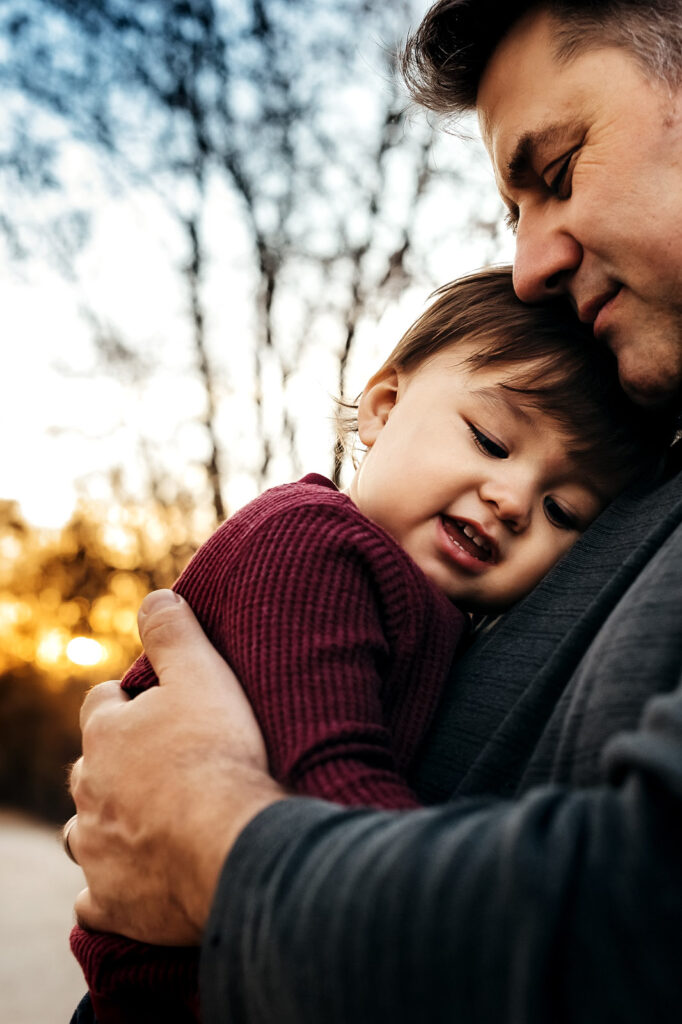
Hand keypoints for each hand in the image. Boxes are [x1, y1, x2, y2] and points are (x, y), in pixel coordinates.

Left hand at [68, 589, 283, 944]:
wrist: (230, 843)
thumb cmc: (218, 753)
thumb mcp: (202, 674)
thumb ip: (174, 632)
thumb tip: (154, 596)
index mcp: (107, 734)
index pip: (102, 704)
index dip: (129, 702)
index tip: (156, 707)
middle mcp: (89, 790)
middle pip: (90, 768)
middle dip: (117, 763)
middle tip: (162, 764)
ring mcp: (97, 849)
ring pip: (84, 830)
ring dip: (106, 823)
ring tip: (144, 821)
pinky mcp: (112, 901)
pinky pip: (94, 897)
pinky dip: (108, 888)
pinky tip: (132, 883)